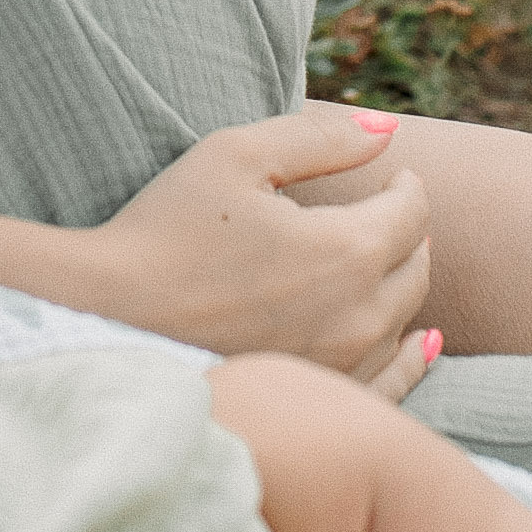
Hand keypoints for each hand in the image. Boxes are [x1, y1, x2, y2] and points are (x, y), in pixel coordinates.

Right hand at [88, 109, 433, 382]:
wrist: (111, 318)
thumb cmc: (167, 227)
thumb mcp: (237, 155)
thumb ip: (320, 138)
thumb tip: (389, 127)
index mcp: (348, 250)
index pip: (411, 212)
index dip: (406, 186)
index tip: (392, 176)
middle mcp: (360, 316)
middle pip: (415, 267)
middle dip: (409, 233)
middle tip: (391, 213)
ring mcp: (344, 368)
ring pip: (405, 321)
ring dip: (403, 285)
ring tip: (388, 261)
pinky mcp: (320, 403)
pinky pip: (392, 384)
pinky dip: (410, 358)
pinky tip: (420, 344)